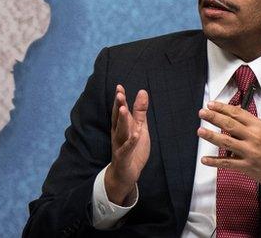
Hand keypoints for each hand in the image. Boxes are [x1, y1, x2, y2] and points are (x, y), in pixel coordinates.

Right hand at [104, 84, 149, 204]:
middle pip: (118, 119)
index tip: (119, 87)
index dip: (120, 99)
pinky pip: (127, 149)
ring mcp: (119, 146)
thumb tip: (142, 91)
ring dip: (122, 121)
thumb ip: (140, 111)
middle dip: (118, 106)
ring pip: (120, 132)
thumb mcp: (139, 127)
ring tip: (124, 109)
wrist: (125, 174)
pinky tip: (136, 134)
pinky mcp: (123, 158)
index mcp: (121, 127)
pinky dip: (131, 142)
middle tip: (119, 94)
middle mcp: (118, 134)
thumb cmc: (132, 148)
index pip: (119, 111)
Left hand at [197, 101, 260, 195]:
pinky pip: (227, 163)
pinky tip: (205, 159)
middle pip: (229, 125)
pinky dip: (215, 161)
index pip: (237, 113)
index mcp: (258, 126)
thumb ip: (250, 123)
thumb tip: (232, 113)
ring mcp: (249, 152)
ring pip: (226, 142)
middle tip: (202, 113)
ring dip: (211, 136)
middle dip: (214, 117)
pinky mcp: (246, 166)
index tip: (211, 104)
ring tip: (200, 130)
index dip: (222, 108)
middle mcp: (253, 137)